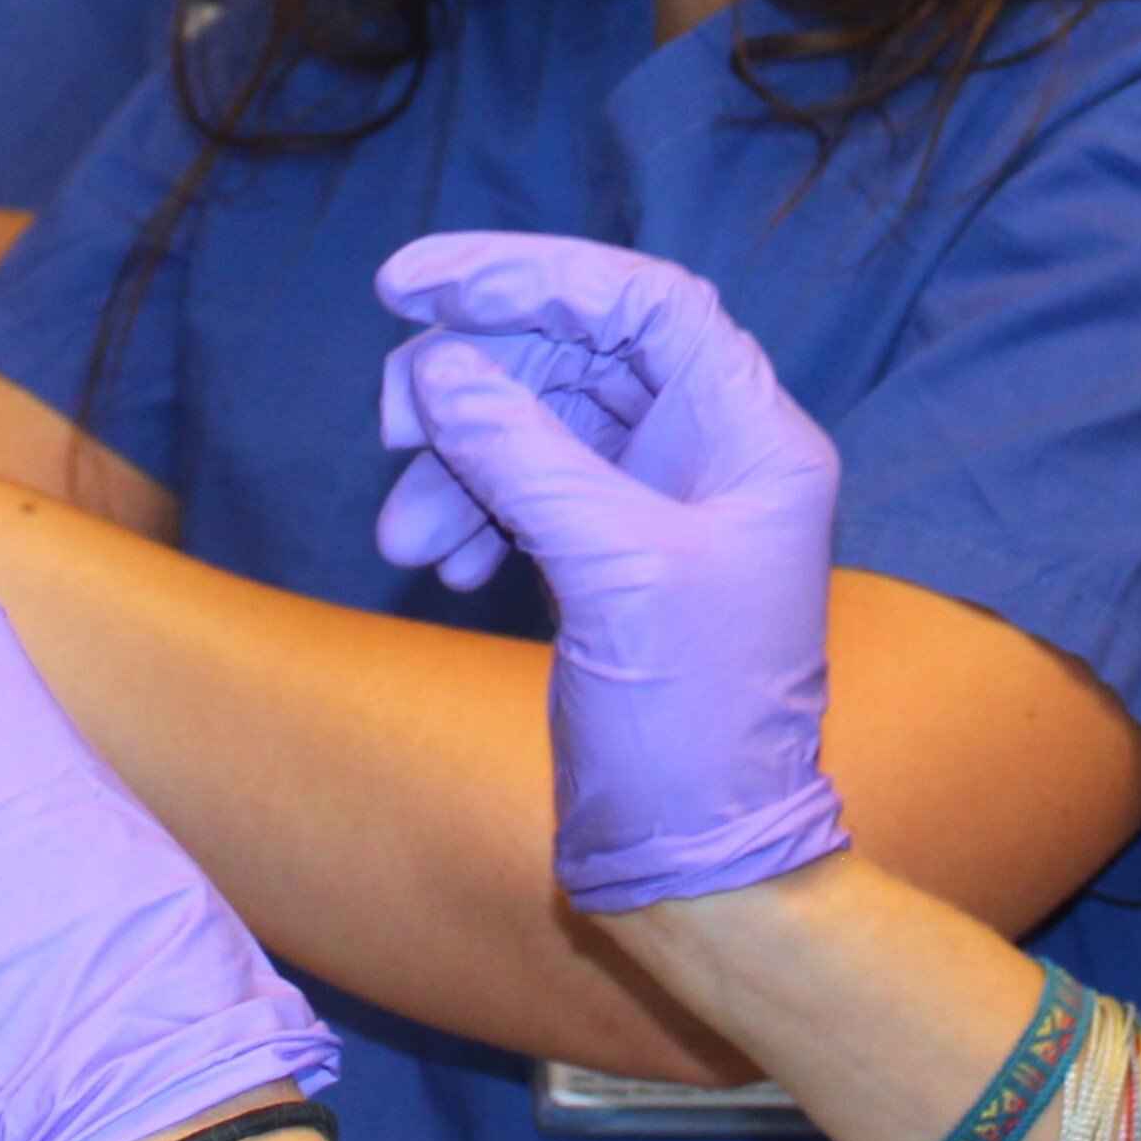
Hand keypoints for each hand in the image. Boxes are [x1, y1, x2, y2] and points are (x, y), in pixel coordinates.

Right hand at [372, 232, 852, 913]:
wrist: (698, 866)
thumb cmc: (692, 726)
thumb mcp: (612, 573)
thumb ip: (525, 456)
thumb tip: (436, 367)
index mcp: (752, 437)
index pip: (644, 301)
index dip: (533, 275)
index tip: (416, 286)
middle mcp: (713, 455)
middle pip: (581, 354)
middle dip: (478, 376)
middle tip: (388, 413)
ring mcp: (660, 507)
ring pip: (540, 425)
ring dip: (459, 458)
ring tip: (402, 531)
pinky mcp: (611, 558)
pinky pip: (528, 489)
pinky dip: (472, 508)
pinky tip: (436, 561)